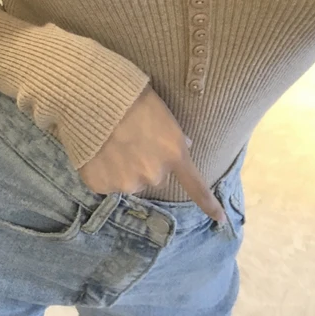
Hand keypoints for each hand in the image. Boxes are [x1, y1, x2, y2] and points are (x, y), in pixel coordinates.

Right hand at [77, 86, 226, 222]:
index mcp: (173, 153)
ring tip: (111, 143)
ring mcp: (127, 182)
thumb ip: (174, 135)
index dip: (208, 203)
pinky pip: (106, 183)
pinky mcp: (102, 185)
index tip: (220, 218)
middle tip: (132, 140)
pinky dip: (103, 171)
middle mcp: (154, 174)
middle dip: (146, 163)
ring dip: (124, 168)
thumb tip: (184, 144)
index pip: (194, 184)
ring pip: (129, 181)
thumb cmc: (132, 97)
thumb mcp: (162, 113)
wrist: (94, 98)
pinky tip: (97, 150)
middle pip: (154, 177)